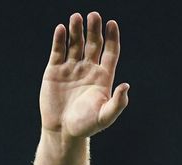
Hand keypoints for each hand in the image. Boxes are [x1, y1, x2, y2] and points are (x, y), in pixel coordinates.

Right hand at [40, 12, 128, 138]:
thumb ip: (117, 103)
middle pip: (93, 44)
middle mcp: (88, 69)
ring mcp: (71, 68)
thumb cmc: (86, 126)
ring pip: (75, 44)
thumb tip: (126, 85)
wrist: (62, 131)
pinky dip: (59, 40)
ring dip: (76, 30)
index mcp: (103, 77)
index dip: (112, 38)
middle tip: (94, 15)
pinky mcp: (55, 70)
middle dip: (94, 30)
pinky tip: (62, 29)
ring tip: (77, 17)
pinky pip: (58, 51)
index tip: (112, 24)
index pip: (110, 53)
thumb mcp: (105, 117)